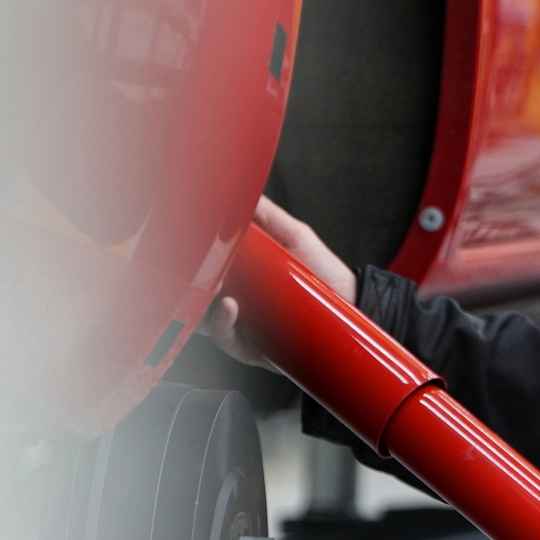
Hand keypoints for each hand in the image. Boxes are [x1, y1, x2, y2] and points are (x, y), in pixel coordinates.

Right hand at [202, 197, 356, 366]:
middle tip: (195, 268)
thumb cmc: (323, 272)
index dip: (190, 257)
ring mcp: (239, 322)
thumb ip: (268, 216)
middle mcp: (234, 297)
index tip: (188, 243)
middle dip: (188, 281)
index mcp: (240, 272)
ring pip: (202, 316)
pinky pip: (225, 339)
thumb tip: (245, 192)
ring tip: (216, 288)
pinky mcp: (249, 346)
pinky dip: (221, 324)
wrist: (352, 304)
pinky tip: (230, 307)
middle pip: (195, 291)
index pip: (203, 265)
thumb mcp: (295, 237)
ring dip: (201, 302)